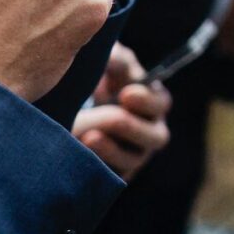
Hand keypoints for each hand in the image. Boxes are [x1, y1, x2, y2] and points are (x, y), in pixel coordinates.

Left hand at [73, 43, 170, 179]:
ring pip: (132, 159)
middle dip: (133, 127)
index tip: (126, 94)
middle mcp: (149, 132)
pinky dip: (97, 167)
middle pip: (155, 137)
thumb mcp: (109, 65)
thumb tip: (112, 55)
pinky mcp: (114, 175)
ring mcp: (133, 156)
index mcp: (153, 103)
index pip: (160, 104)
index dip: (146, 100)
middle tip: (113, 118)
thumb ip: (115, 59)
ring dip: (112, 149)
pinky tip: (80, 155)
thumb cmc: (99, 82)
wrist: (72, 112)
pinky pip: (111, 177)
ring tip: (89, 137)